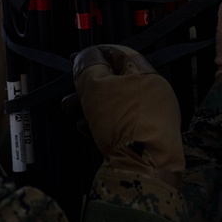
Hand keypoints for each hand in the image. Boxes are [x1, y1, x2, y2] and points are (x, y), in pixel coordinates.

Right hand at [72, 44, 183, 187]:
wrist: (143, 168)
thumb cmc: (122, 121)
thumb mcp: (97, 86)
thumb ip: (88, 67)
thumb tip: (85, 56)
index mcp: (147, 74)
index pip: (120, 53)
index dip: (95, 53)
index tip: (75, 58)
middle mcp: (153, 94)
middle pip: (115, 81)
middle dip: (87, 86)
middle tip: (68, 92)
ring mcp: (151, 118)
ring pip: (114, 104)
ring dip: (89, 105)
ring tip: (69, 111)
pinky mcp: (145, 139)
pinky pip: (120, 124)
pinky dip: (101, 123)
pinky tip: (84, 129)